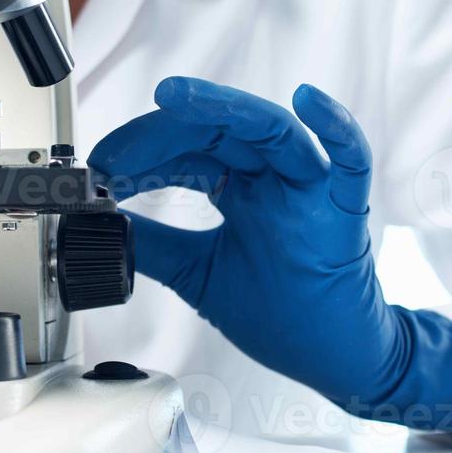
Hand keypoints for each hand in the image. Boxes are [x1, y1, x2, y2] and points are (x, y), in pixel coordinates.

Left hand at [90, 78, 451, 436]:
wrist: (330, 357)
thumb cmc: (281, 314)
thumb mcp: (198, 275)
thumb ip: (154, 247)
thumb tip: (100, 226)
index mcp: (243, 191)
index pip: (189, 151)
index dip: (143, 154)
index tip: (101, 171)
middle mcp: (275, 181)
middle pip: (220, 133)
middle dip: (163, 131)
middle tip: (114, 153)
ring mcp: (311, 190)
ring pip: (273, 131)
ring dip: (225, 108)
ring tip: (176, 96)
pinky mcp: (346, 211)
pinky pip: (351, 161)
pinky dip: (337, 127)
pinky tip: (309, 101)